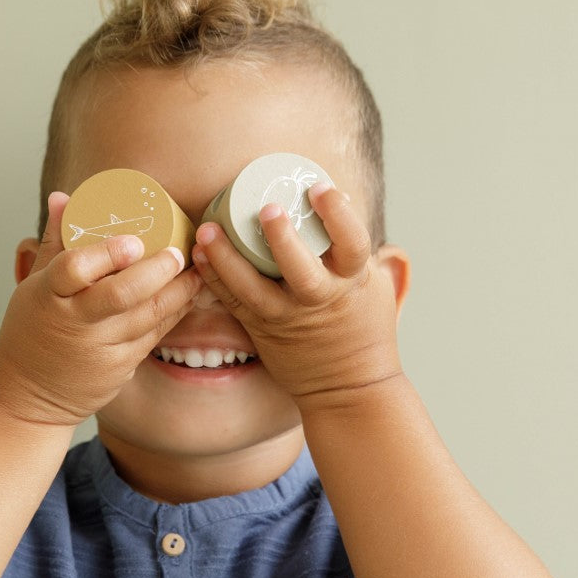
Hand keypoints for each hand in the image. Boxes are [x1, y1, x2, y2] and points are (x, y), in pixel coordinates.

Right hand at [0, 192, 202, 424]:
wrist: (28, 397)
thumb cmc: (30, 333)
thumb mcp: (33, 286)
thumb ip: (54, 242)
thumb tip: (64, 197)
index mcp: (48, 295)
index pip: (73, 268)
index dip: (106, 254)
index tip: (133, 241)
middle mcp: (75, 322)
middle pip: (121, 293)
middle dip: (157, 271)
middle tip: (178, 253)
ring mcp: (100, 347)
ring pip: (147, 315)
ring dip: (178, 292)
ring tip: (196, 270)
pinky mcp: (120, 367)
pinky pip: (154, 335)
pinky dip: (174, 314)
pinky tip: (188, 296)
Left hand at [192, 183, 401, 412]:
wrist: (349, 389)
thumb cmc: (366, 331)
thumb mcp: (378, 288)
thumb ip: (364, 251)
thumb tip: (349, 205)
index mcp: (353, 283)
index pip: (352, 244)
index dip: (338, 215)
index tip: (321, 188)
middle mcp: (319, 300)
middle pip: (301, 270)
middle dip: (282, 240)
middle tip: (266, 209)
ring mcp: (287, 317)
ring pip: (253, 289)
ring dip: (227, 259)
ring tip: (208, 230)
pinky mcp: (262, 330)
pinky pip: (234, 302)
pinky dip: (215, 278)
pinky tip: (199, 255)